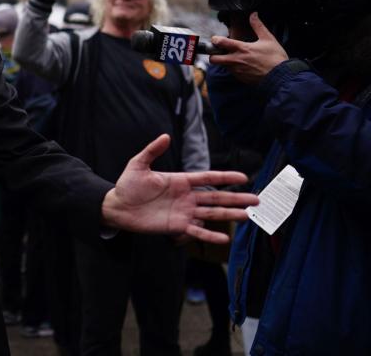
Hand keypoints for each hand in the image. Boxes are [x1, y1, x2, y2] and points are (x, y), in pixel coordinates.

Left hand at [101, 134, 258, 242]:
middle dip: (236, 198)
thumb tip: (165, 136)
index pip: (207, 178)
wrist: (117, 207)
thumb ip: (151, 151)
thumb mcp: (138, 165)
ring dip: (229, 215)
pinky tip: (225, 238)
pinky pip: (197, 231)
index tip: (244, 177)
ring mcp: (183, 212)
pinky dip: (210, 235)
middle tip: (257, 199)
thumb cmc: (127, 186)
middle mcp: (186, 197)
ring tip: (248, 216)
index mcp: (180, 180)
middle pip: (216, 197)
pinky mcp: (177, 226)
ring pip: (211, 213)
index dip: (225, 177)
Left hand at [210, 12, 288, 84]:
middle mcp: (236, 60)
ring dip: (224, 61)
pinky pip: (232, 73)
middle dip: (213, 55)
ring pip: (222, 66)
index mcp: (242, 49)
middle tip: (219, 51)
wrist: (281, 76)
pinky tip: (243, 65)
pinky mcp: (240, 78)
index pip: (220, 43)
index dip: (215, 39)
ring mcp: (237, 70)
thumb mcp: (268, 39)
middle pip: (213, 59)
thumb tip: (253, 15)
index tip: (216, 39)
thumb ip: (258, 26)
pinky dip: (234, 68)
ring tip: (234, 57)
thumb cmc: (275, 57)